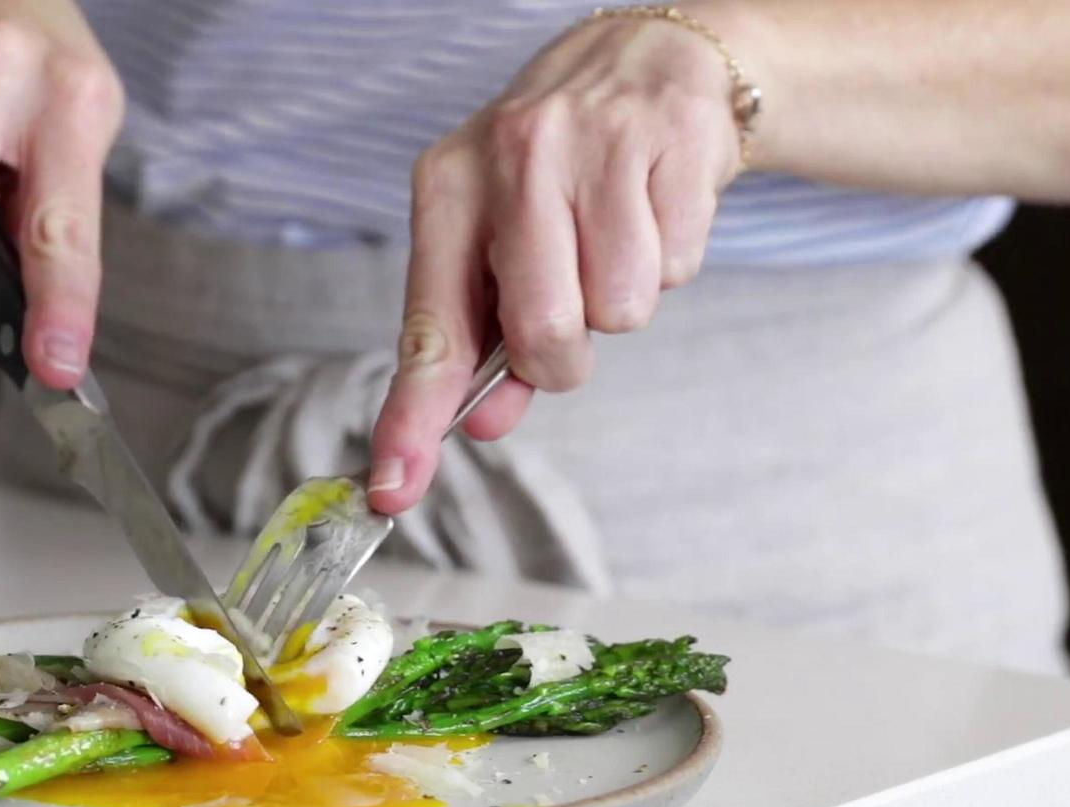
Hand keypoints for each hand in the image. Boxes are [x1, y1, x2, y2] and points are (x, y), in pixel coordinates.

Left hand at [366, 11, 744, 512]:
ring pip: (619, 310)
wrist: (648, 58)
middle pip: (542, 334)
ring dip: (624, 300)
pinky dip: (671, 258)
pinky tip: (653, 206)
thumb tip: (486, 423)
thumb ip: (484, 339)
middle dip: (563, 356)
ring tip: (615, 235)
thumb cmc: (560, 170)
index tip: (394, 485)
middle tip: (571, 306)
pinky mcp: (672, 140)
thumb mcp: (498, 238)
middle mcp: (512, 158)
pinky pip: (676, 267)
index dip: (413, 417)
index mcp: (447, 188)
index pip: (427, 328)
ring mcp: (594, 143)